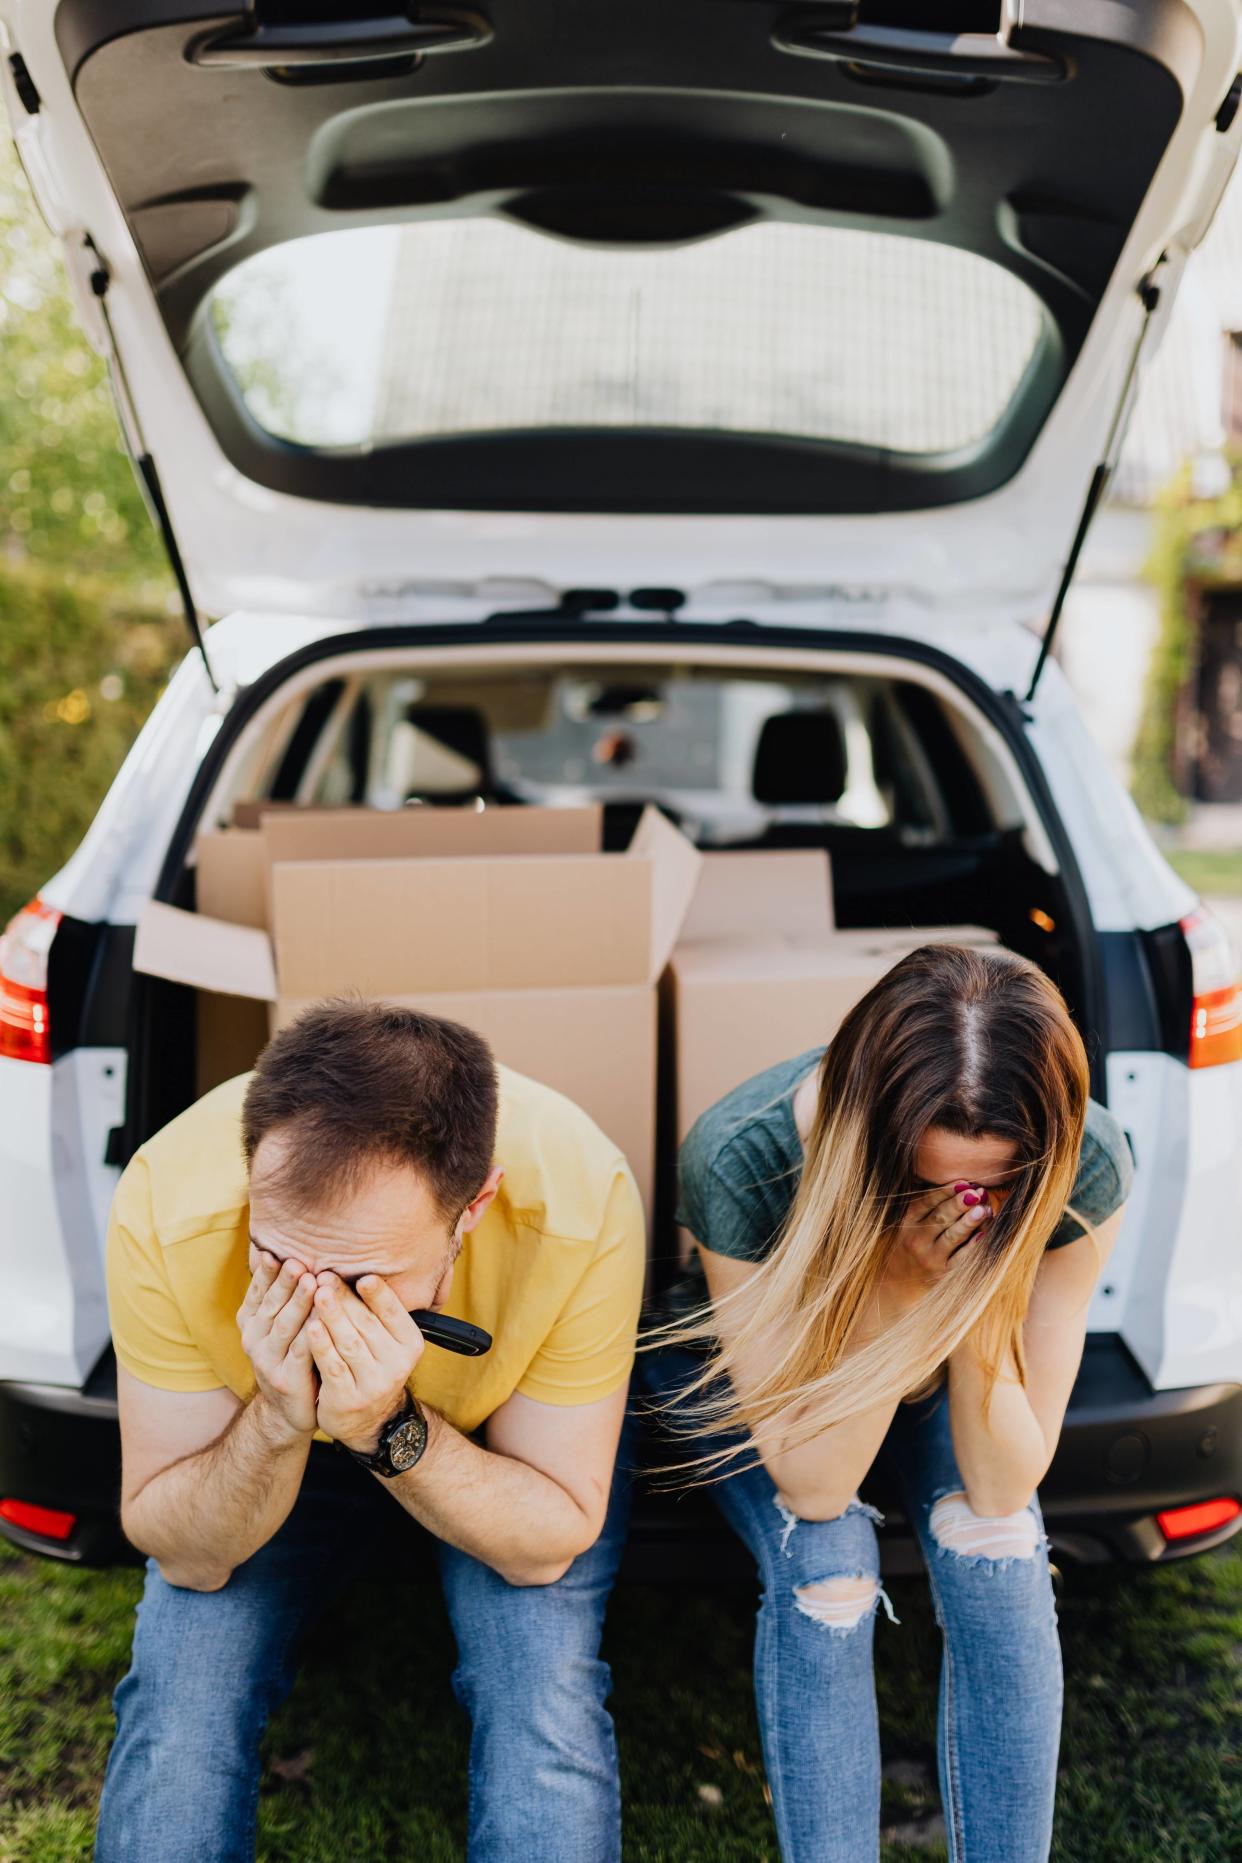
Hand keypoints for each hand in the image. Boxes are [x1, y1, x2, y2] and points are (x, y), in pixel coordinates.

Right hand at [236, 1246, 318, 1439]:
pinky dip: (311, 1334)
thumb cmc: (290, 1355)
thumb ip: (282, 1295)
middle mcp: (254, 1339)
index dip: (266, 1273)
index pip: (258, 1291)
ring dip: (298, 1303)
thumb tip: (289, 1250)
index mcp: (251, 1321)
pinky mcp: (287, 1378)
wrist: (287, 1410)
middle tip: (296, 1262)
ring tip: (311, 1282)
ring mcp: (268, 1360)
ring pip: (285, 1326)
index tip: (274, 1251)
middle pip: (271, 1305)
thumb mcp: (278, 1324)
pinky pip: (302, 1352)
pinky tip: (322, 1320)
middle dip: (284, 1283)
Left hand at [308, 1273, 425, 1455]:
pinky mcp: (348, 1399)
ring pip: (349, 1343)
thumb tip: (352, 1271)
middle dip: (345, 1298)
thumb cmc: (371, 1365)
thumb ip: (374, 1312)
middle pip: (367, 1324)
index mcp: (410, 1344)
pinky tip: (310, 1327)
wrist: (367, 1420)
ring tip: (316, 1294)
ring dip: (332, 1316)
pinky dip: (321, 1346)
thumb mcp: (385, 1342)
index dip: (378, 1294)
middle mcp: (397, 1365)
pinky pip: (333, 1367)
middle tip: (325, 1276)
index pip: (394, 1313)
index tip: (362, 1276)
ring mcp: (373, 1385)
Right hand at [892, 1182, 991, 1293]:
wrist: (899, 1283)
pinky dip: (972, 1246)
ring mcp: (930, 1258)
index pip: (926, 1202)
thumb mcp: (911, 1224)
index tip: (963, 1182)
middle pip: (940, 1218)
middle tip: (976, 1193)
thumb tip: (965, 1188)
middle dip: (959, 1204)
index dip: (945, 1192)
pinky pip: (960, 1258)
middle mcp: (916, 1239)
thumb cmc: (912, 1245)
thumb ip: (931, 1206)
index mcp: (908, 1221)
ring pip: (952, 1237)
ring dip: (969, 1222)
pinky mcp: (942, 1274)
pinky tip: (984, 1234)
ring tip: (983, 1209)